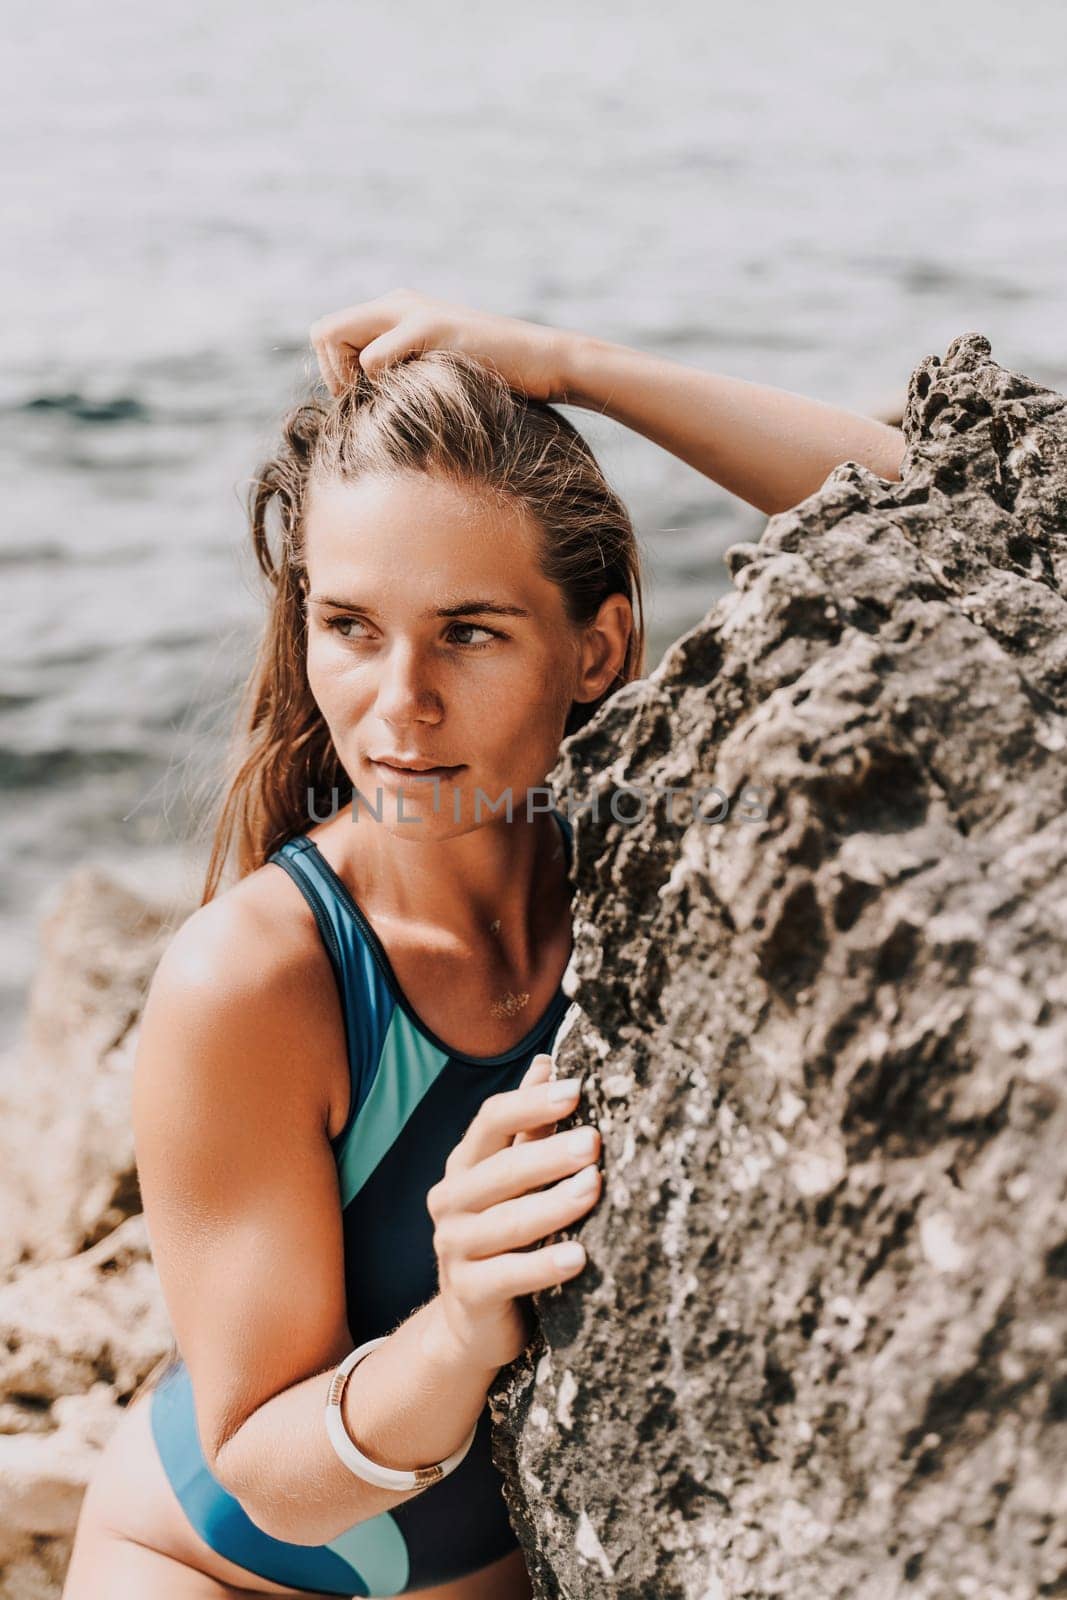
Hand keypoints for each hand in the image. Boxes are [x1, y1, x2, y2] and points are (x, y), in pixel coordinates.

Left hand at [309, 288, 576, 403]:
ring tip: (388, 400)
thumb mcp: (435, 372)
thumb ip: (401, 375)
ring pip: (335, 337)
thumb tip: (363, 407)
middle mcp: (397, 302)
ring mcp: (412, 311)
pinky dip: (382, 384)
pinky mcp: (429, 327)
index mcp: (395, 311)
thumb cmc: (493, 379)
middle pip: (322, 333)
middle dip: (334, 378)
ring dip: (352, 380)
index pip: (328, 334)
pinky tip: (415, 393)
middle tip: (367, 405)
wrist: (543, 362)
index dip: (334, 374)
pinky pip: (373, 360)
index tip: (364, 402)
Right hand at [426, 1051, 600, 1370]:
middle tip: (594, 1141)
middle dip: (550, 1154)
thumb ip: (528, 1127)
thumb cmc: (504, 1239)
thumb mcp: (512, 1180)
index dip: (532, 1103)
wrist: (470, 1323)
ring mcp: (455, 1248)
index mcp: (465, 1165)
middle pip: (502, 1169)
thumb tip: (547, 1063)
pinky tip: (579, 1257)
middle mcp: (452, 1202)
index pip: (492, 1121)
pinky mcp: (469, 1293)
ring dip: (554, 1204)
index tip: (577, 1090)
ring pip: (508, 1221)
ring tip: (594, 1187)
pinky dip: (544, 1266)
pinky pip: (509, 1276)